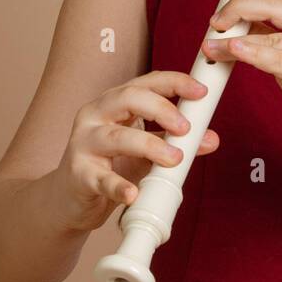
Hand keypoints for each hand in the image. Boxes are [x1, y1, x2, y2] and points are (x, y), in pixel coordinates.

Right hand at [53, 71, 219, 233]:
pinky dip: (119, 186)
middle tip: (186, 128)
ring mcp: (83, 143)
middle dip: (161, 109)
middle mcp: (96, 115)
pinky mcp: (78, 174)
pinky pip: (100, 178)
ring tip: (174, 159)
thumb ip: (175, 142)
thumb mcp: (146, 151)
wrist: (70, 199)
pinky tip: (133, 193)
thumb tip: (211, 138)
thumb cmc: (110, 165)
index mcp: (114, 103)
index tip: (201, 92)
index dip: (175, 82)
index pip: (146, 82)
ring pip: (116, 136)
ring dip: (150, 145)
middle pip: (129, 98)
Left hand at [201, 0, 281, 155]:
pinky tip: (233, 48)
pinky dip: (251, 52)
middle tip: (216, 21)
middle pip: (274, 4)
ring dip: (233, 39)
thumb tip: (241, 25)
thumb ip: (277, 37)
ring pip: (270, 34)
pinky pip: (275, 59)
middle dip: (238, 8)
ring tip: (211, 44)